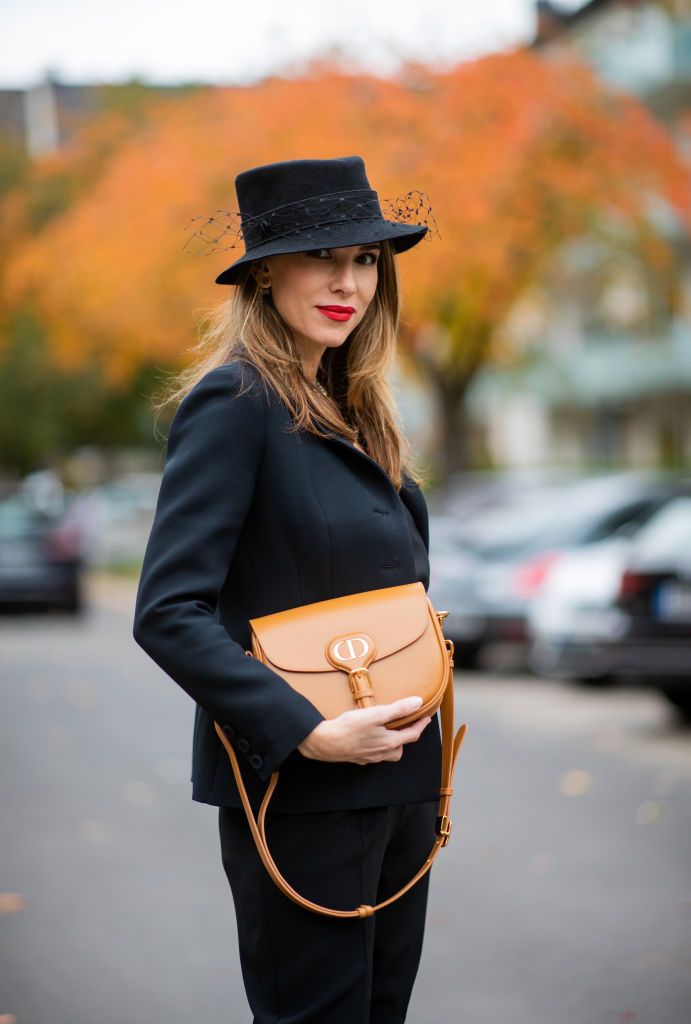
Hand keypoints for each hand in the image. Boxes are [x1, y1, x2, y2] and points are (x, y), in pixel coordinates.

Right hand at [297, 696, 431, 765]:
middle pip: (400, 749)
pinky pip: (372, 755)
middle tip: (406, 726)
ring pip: (386, 754)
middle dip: (406, 739)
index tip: (426, 718)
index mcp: (389, 742)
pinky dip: (375, 747)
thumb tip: (417, 703)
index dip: (421, 725)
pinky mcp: (357, 757)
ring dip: (391, 745)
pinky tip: (368, 739)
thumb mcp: (376, 714)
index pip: (412, 735)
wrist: (325, 743)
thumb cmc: (350, 728)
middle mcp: (381, 753)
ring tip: (387, 732)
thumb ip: (398, 709)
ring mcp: (368, 757)